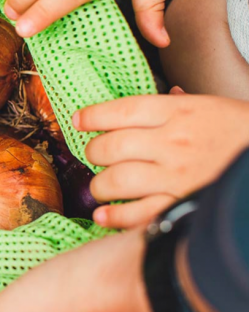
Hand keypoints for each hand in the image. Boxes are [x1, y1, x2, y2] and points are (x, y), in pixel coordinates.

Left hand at [0, 230, 162, 311]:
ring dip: (74, 273)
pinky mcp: (147, 288)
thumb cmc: (95, 301)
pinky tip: (92, 246)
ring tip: (60, 253)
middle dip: (47, 290)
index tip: (6, 288)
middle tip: (34, 264)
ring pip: (90, 296)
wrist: (165, 270)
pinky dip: (101, 261)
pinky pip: (114, 275)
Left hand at [75, 93, 248, 227]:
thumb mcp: (214, 107)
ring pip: (117, 180)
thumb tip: (162, 95)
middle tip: (94, 156)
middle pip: (111, 146)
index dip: (92, 116)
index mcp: (180, 112)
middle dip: (94, 152)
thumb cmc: (244, 133)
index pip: (121, 110)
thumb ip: (180, 104)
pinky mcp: (183, 205)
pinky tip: (103, 215)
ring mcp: (177, 176)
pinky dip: (114, 217)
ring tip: (100, 187)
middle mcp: (174, 143)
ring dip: (99, 185)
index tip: (78, 120)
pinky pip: (137, 213)